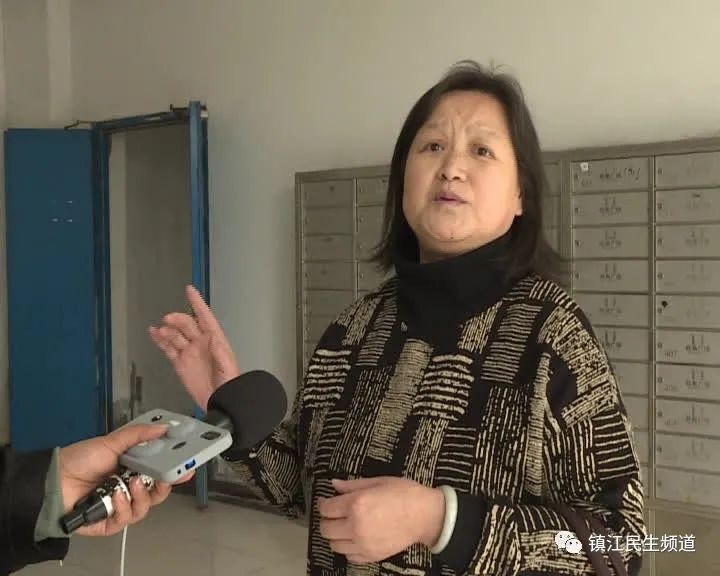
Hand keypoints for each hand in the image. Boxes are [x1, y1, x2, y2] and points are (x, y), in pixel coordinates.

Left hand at [59, 424, 192, 536]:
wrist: (53, 481)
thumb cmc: (80, 460)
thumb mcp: (112, 442)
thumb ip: (139, 434)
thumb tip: (164, 427)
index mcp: (134, 468)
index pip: (161, 471)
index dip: (176, 470)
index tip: (188, 466)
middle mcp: (129, 488)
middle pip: (158, 492)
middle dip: (165, 485)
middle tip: (167, 477)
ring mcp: (121, 505)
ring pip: (145, 507)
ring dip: (141, 495)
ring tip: (132, 484)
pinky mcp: (110, 522)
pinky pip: (126, 518)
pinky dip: (123, 506)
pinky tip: (114, 496)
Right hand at [149, 285, 240, 409]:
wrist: (221, 401)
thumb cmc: (229, 384)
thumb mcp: (227, 366)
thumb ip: (220, 352)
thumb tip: (212, 339)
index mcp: (214, 340)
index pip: (205, 316)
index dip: (197, 303)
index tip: (190, 290)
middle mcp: (201, 344)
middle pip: (187, 324)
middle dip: (178, 319)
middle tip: (168, 319)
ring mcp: (190, 353)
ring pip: (176, 335)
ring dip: (168, 330)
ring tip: (161, 330)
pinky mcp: (181, 364)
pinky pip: (169, 348)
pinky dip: (160, 341)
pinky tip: (154, 333)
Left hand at [317, 477, 444, 563]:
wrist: (425, 515)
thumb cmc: (404, 493)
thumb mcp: (377, 481)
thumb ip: (352, 485)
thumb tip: (334, 485)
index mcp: (356, 504)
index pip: (326, 508)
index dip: (324, 503)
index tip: (327, 500)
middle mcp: (355, 526)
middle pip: (325, 528)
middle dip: (326, 519)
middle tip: (333, 513)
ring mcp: (363, 544)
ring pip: (334, 545)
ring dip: (335, 535)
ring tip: (344, 526)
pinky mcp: (371, 556)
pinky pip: (349, 556)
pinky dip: (347, 548)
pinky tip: (355, 538)